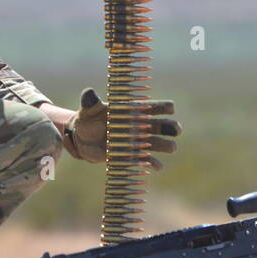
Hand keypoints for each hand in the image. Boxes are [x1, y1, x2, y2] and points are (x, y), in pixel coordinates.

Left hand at [60, 87, 181, 168]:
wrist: (81, 137)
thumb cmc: (87, 118)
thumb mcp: (88, 109)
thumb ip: (90, 101)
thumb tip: (89, 92)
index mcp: (133, 111)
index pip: (153, 107)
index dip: (164, 106)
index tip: (170, 108)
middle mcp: (139, 125)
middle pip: (162, 125)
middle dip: (171, 127)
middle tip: (175, 129)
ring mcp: (137, 141)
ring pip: (158, 143)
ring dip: (166, 146)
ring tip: (172, 148)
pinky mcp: (131, 155)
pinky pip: (146, 160)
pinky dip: (153, 163)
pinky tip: (157, 165)